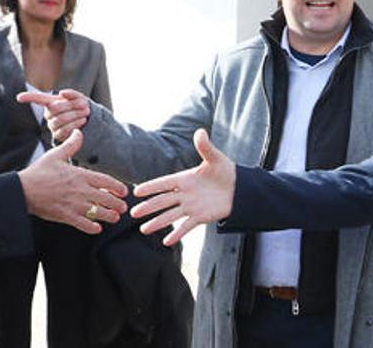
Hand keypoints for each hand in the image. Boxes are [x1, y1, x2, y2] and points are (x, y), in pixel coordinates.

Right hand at [17, 88, 90, 141]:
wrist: (89, 121)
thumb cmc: (81, 107)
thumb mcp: (79, 98)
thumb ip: (72, 94)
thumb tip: (62, 93)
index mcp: (51, 103)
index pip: (37, 99)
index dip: (28, 97)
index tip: (19, 98)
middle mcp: (48, 115)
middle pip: (55, 109)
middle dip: (71, 106)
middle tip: (84, 105)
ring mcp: (52, 126)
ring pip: (59, 120)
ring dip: (75, 115)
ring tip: (86, 112)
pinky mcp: (58, 136)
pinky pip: (64, 130)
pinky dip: (75, 124)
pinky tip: (82, 121)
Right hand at [18, 129, 127, 233]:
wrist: (22, 190)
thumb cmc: (38, 173)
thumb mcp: (55, 155)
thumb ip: (70, 145)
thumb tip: (78, 132)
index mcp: (80, 175)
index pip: (105, 181)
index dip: (117, 187)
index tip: (124, 191)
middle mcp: (80, 190)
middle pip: (106, 198)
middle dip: (117, 204)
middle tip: (123, 207)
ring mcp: (74, 204)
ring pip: (98, 213)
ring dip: (109, 216)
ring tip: (114, 217)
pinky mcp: (66, 216)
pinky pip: (83, 224)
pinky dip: (92, 227)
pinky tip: (97, 228)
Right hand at [130, 128, 234, 245]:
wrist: (239, 188)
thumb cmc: (226, 171)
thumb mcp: (215, 158)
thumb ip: (205, 147)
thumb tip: (200, 131)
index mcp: (185, 178)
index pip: (163, 183)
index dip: (151, 187)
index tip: (136, 191)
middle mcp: (184, 194)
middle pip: (162, 201)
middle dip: (148, 207)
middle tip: (132, 213)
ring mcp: (191, 206)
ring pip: (170, 215)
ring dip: (157, 222)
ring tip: (143, 230)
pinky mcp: (199, 217)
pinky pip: (186, 226)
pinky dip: (177, 234)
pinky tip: (166, 241)